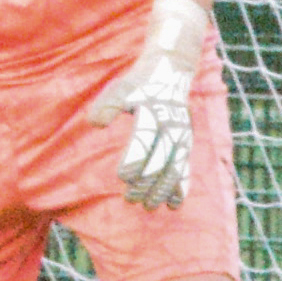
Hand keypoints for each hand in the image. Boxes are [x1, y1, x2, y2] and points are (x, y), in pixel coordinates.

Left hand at [81, 0, 207, 212]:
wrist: (170, 73)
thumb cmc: (139, 84)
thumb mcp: (121, 89)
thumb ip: (107, 106)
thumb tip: (95, 125)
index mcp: (152, 114)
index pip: (144, 142)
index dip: (134, 160)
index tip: (123, 176)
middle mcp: (170, 128)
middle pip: (160, 161)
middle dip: (146, 183)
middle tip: (130, 199)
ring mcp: (181, 138)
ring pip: (174, 169)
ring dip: (162, 190)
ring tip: (149, 207)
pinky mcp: (186, 144)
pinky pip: (186, 168)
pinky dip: (181, 187)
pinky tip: (174, 205)